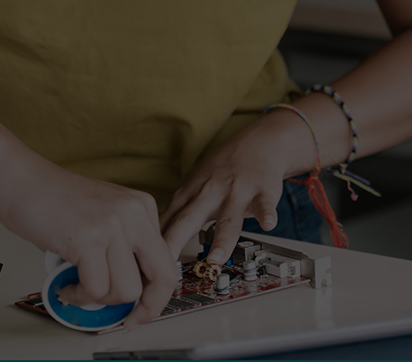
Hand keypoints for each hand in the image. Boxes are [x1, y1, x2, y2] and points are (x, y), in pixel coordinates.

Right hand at [0, 149, 178, 328]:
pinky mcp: (88, 239)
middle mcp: (134, 212)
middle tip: (126, 319)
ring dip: (100, 300)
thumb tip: (133, 290)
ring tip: (80, 287)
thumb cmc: (56, 201)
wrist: (23, 180)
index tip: (141, 310)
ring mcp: (113, 224)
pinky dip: (79, 297)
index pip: (167, 260)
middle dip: (146, 307)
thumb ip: (124, 244)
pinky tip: (66, 285)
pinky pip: (96, 290)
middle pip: (162, 276)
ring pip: (127, 290)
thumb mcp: (105, 215)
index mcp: (142, 206)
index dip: (157, 294)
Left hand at [161, 109, 315, 269]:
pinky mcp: (262, 190)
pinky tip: (268, 224)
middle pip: (188, 220)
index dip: (151, 246)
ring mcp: (236, 192)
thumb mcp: (194, 185)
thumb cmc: (224, 168)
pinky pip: (264, 205)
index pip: (166, 222)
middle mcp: (210, 192)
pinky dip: (266, 214)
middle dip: (174, 243)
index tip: (143, 270)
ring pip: (227, 218)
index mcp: (190, 194)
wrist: (260, 142)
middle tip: (163, 270)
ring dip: (221, 238)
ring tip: (215, 258)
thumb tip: (150, 244)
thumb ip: (176, 214)